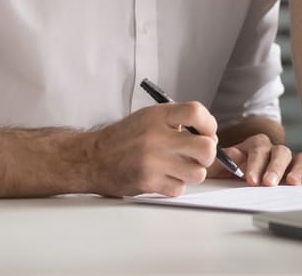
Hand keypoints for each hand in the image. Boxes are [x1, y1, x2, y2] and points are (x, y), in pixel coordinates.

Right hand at [86, 102, 218, 197]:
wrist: (91, 159)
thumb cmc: (122, 139)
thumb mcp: (148, 118)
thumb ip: (176, 121)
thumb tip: (207, 134)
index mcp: (158, 116)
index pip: (197, 113)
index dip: (209, 124)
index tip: (208, 132)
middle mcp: (156, 137)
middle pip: (206, 148)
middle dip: (208, 154)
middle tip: (200, 155)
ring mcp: (152, 161)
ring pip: (197, 173)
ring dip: (193, 173)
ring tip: (180, 168)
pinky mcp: (147, 182)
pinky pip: (179, 188)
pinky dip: (175, 186)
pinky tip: (165, 178)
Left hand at [218, 134, 301, 186]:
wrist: (230, 183)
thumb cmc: (226, 176)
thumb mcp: (218, 169)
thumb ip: (221, 161)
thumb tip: (233, 156)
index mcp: (254, 146)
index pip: (259, 147)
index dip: (255, 162)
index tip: (250, 179)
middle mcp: (275, 152)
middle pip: (281, 151)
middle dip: (275, 167)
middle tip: (268, 183)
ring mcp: (290, 162)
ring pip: (301, 157)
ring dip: (297, 169)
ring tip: (292, 182)